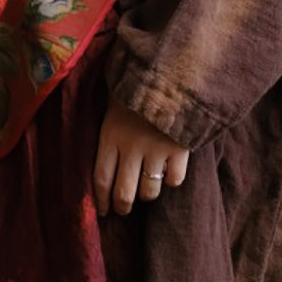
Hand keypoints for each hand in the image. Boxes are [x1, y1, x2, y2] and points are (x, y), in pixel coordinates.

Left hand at [93, 97, 189, 216]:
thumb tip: (103, 164)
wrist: (169, 71)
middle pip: (124, 192)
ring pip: (149, 191)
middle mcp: (131, 147)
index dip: (101, 200)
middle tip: (123, 210)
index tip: (103, 210)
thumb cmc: (136, 88)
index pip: (101, 178)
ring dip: (147, 194)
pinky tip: (169, 172)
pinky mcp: (180, 149)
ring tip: (146, 189)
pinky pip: (175, 180)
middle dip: (123, 206)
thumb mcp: (113, 107)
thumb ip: (110, 134)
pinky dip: (172, 180)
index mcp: (110, 136)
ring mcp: (156, 150)